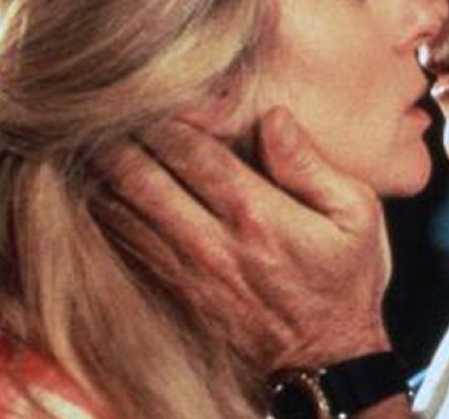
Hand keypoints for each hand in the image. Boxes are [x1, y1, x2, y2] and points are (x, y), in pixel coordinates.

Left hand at [90, 108, 392, 371]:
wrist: (327, 361)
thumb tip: (273, 117)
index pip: (192, 152)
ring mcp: (187, 272)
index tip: (151, 88)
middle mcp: (213, 243)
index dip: (164, 117)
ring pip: (121, 211)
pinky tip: (97, 186)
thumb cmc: (345, 280)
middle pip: (141, 177)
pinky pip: (124, 245)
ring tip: (92, 136)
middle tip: (102, 105)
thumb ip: (310, 164)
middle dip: (118, 137)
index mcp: (258, 215)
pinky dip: (104, 211)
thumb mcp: (356, 215)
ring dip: (102, 171)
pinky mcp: (174, 293)